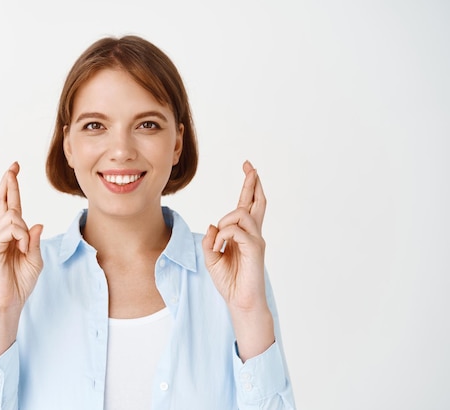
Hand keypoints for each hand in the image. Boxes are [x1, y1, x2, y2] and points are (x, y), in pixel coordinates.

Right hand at [0, 161, 43, 310]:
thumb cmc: (20, 282)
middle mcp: (0, 232)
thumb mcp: (35, 259)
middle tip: (13, 167)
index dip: (12, 186)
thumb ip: (35, 241)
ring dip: (23, 229)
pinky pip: (9, 228)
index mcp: (11, 234)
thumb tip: (37, 223)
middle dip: (8, 183)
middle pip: (2, 201)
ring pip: (11, 215)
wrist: (9, 300)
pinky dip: (19, 236)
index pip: (11, 205)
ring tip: (24, 249)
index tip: (14, 168)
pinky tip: (21, 248)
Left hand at [202, 160, 267, 311]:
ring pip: (240, 213)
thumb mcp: (211, 257)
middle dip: (253, 183)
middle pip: (257, 202)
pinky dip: (223, 235)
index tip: (249, 168)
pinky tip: (220, 247)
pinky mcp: (255, 248)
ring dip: (224, 222)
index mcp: (243, 234)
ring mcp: (256, 240)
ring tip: (219, 240)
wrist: (240, 301)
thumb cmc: (229, 280)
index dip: (249, 186)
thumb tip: (214, 225)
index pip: (248, 205)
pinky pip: (235, 230)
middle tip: (250, 166)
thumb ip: (210, 239)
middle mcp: (253, 234)